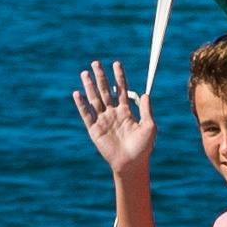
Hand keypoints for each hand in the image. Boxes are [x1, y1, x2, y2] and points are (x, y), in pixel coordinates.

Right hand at [73, 59, 156, 178]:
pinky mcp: (94, 130)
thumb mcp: (149, 126)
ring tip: (84, 73)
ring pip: (95, 99)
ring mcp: (103, 120)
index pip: (121, 89)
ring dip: (89, 86)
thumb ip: (147, 110)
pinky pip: (86, 114)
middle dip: (101, 77)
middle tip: (96, 62)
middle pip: (105, 91)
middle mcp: (113, 113)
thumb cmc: (143, 147)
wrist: (132, 164)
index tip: (116, 63)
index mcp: (126, 111)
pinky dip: (81, 104)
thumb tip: (145, 93)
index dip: (119, 76)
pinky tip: (77, 94)